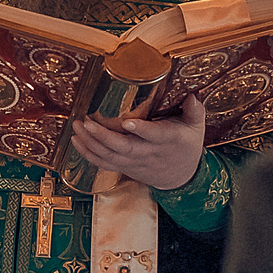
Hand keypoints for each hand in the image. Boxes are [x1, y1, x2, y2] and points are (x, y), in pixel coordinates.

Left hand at [71, 96, 206, 191]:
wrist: (181, 177)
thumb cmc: (187, 146)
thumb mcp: (196, 127)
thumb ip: (194, 111)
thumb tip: (192, 95)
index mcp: (167, 140)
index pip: (154, 136)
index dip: (141, 130)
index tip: (127, 122)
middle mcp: (148, 153)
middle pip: (123, 148)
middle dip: (103, 136)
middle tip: (86, 122)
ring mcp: (135, 162)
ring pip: (110, 157)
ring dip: (91, 143)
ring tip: (76, 127)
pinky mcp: (125, 168)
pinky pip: (104, 164)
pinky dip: (88, 154)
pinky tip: (76, 141)